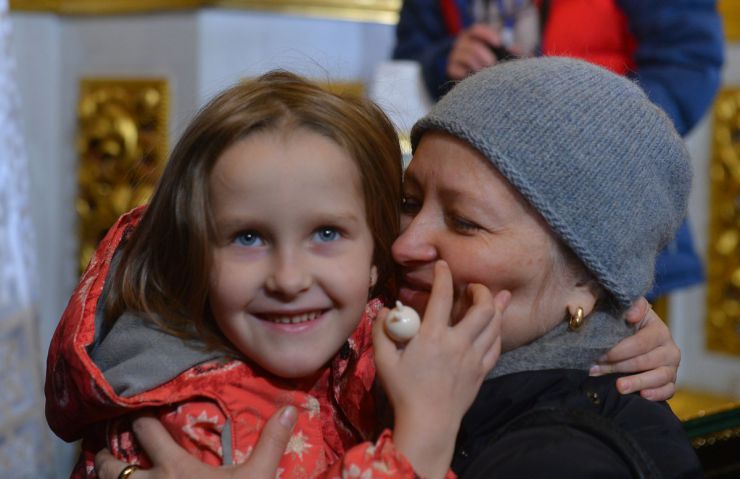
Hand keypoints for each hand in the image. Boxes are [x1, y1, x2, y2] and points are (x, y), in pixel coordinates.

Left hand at [95, 406, 296, 478]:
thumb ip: (271, 443)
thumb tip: (290, 409)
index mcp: (174, 468)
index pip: (146, 430)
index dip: (139, 416)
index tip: (134, 407)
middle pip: (111, 465)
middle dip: (105, 453)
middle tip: (103, 445)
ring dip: (101, 477)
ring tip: (102, 471)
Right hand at [373, 260, 509, 478]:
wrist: (429, 422)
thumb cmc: (404, 390)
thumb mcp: (384, 360)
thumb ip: (381, 331)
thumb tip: (386, 310)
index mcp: (433, 336)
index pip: (443, 296)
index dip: (444, 275)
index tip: (444, 266)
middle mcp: (458, 342)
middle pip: (482, 307)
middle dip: (481, 290)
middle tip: (473, 286)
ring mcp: (474, 357)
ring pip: (495, 325)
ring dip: (496, 307)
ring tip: (494, 298)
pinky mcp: (482, 371)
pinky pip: (496, 346)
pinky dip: (497, 331)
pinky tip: (495, 326)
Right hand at [447, 24, 501, 79]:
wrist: (469, 78)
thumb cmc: (486, 62)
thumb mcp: (496, 53)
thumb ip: (506, 50)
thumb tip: (517, 51)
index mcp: (472, 36)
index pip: (476, 30)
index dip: (487, 34)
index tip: (498, 43)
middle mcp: (461, 43)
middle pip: (472, 45)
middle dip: (484, 55)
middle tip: (492, 64)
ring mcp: (454, 56)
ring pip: (465, 57)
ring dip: (477, 66)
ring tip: (484, 73)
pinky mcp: (451, 68)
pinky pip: (457, 70)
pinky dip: (467, 74)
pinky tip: (474, 78)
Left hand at [589, 297, 679, 400]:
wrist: (632, 339)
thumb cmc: (625, 325)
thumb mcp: (626, 311)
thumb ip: (631, 306)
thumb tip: (631, 314)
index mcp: (659, 330)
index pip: (641, 342)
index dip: (619, 350)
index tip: (600, 355)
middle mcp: (670, 348)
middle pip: (646, 361)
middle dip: (619, 366)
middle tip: (598, 370)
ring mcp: (671, 367)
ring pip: (659, 377)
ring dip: (636, 382)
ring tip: (618, 386)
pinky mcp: (670, 382)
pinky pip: (668, 391)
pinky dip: (657, 394)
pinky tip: (642, 395)